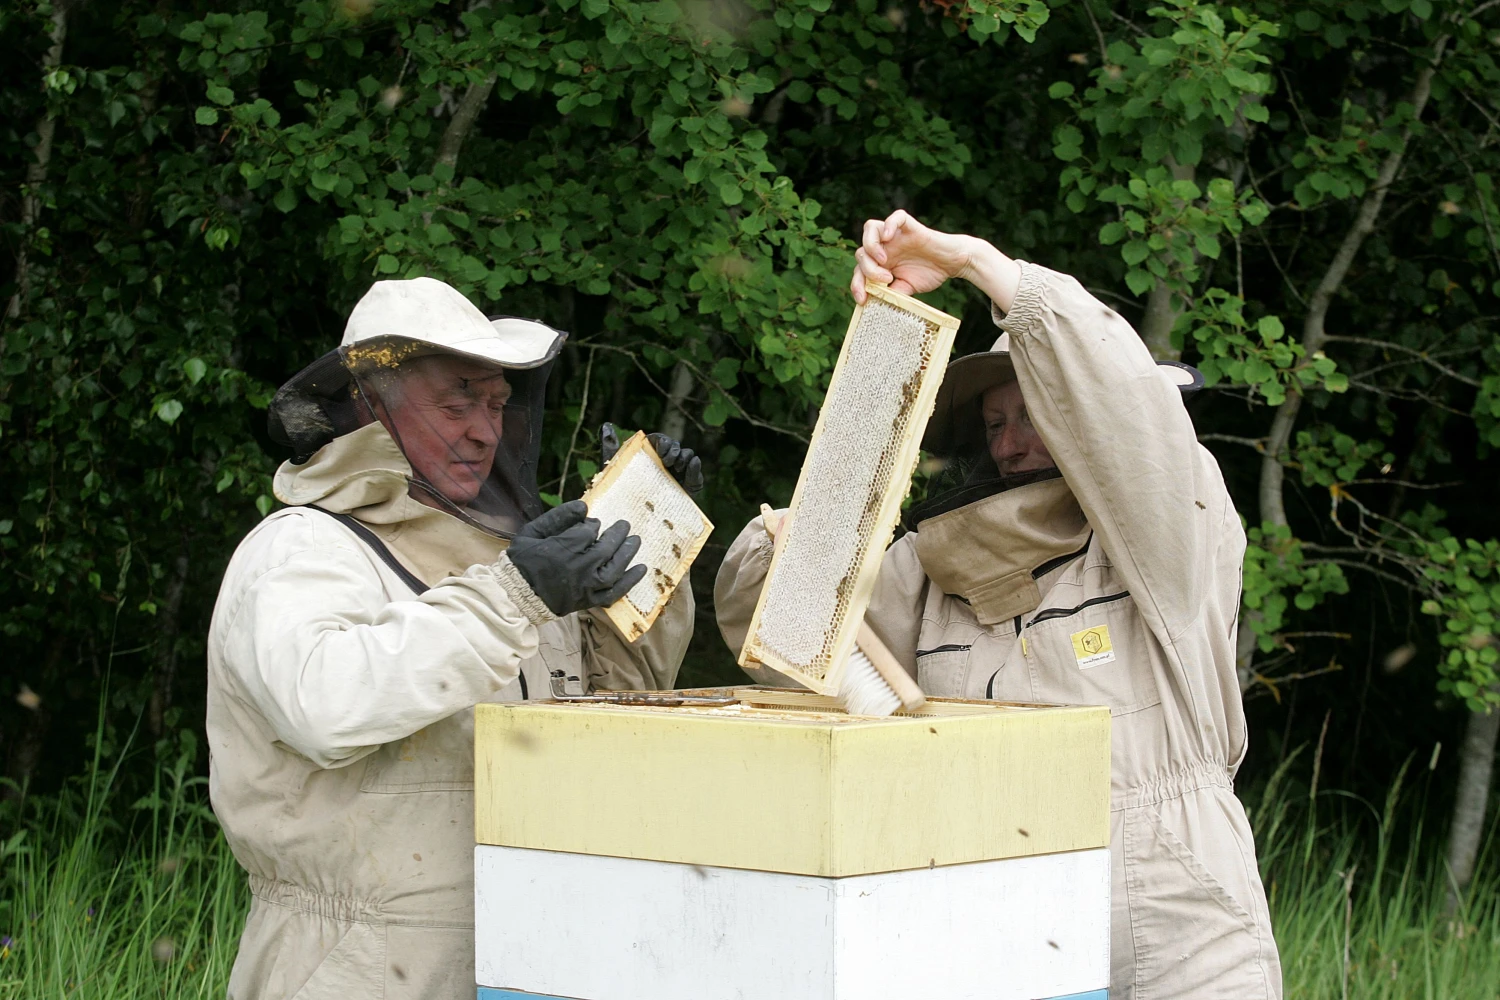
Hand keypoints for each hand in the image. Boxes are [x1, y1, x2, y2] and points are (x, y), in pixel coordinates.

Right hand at [506, 500, 646, 615]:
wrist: (518, 596)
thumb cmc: (523, 561)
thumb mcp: (533, 531)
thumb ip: (558, 517)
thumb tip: (584, 506)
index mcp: (563, 549)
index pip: (589, 532)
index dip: (593, 526)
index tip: (593, 525)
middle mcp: (578, 568)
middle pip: (606, 548)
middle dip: (617, 534)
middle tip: (624, 525)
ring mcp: (586, 587)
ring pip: (614, 569)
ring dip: (628, 553)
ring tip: (636, 541)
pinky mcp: (589, 601)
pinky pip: (614, 592)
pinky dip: (630, 581)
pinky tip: (641, 569)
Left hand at [600, 423, 703, 494]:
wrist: (633, 518)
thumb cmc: (622, 491)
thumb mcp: (615, 467)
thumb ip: (610, 447)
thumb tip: (605, 426)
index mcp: (651, 454)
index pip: (660, 441)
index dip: (663, 442)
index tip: (660, 451)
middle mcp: (666, 462)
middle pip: (675, 447)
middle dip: (674, 450)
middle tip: (667, 460)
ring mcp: (678, 474)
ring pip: (687, 457)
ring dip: (685, 457)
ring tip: (678, 466)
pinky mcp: (688, 487)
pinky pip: (696, 475)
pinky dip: (696, 468)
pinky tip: (692, 464)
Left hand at [851, 210, 1021, 310]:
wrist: (952, 264)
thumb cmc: (929, 274)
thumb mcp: (906, 290)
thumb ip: (890, 294)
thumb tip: (874, 303)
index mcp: (880, 262)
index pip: (859, 270)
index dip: (856, 284)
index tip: (863, 299)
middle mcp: (884, 247)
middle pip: (861, 252)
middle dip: (868, 269)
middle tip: (886, 280)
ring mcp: (896, 235)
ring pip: (870, 228)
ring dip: (871, 246)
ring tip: (884, 261)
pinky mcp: (910, 226)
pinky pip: (896, 216)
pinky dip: (889, 224)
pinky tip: (889, 237)